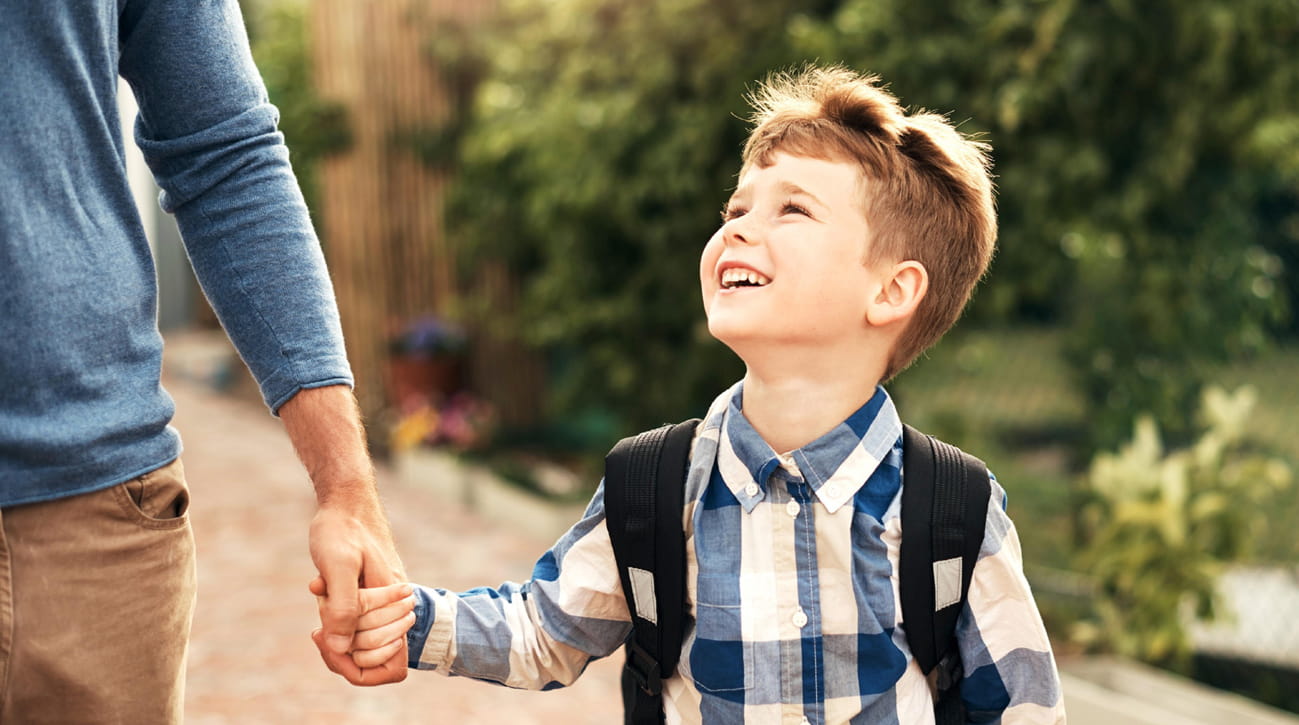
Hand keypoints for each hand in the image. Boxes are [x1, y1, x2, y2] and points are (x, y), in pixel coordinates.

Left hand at [309, 497, 408, 684]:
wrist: (347, 499)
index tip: (330, 643)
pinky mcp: (371, 594)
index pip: (391, 666)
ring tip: (322, 598)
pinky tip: (320, 590)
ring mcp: (383, 602)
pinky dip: (333, 615)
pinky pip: (354, 621)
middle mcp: (394, 608)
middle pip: (373, 657)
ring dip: (336, 628)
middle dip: (340, 644)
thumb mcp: (338, 567)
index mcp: (394, 605)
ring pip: (362, 641)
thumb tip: (340, 647)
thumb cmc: (343, 529)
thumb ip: (343, 608)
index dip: (359, 667)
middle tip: (318, 620)